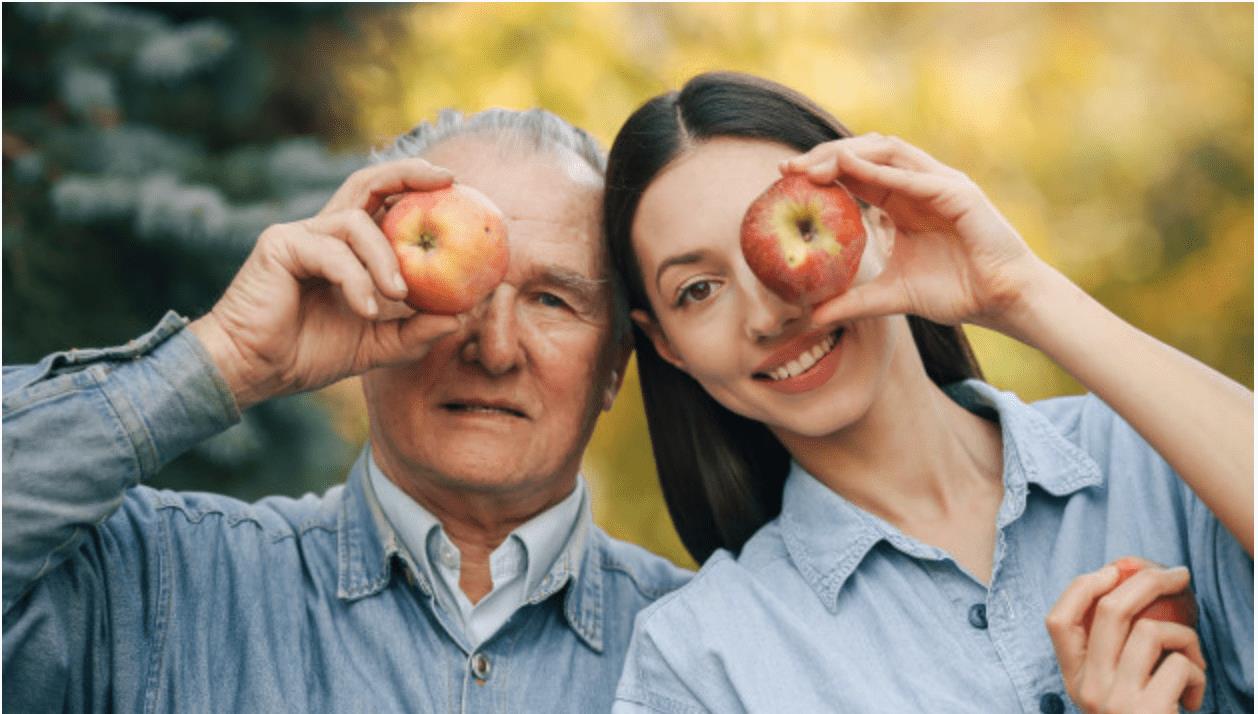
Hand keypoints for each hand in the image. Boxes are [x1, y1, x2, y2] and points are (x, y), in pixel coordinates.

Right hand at [189, 159, 462, 409]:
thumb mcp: (377, 346)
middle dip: (409, 173)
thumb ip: (415, 333)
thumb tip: (461, 318)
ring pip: (356, 222)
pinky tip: (366, 310)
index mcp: (347, 248)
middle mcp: (324, 232)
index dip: (417, 187)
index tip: (457, 187)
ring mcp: (300, 235)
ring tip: (399, 295)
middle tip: (447, 183)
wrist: (254, 371)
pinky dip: (356, 279)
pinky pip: (332, 252)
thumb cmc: (308, 355)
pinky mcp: (280, 246)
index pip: (385, 203)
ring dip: (386, 258)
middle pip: (368, 181)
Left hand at [784, 133, 1055, 337]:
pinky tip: (852, 171)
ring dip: (849, 154)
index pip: (856, 172)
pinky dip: (884, 172)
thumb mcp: (892, 296)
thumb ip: (854, 302)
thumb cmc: (955, 292)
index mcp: (902, 201)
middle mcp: (919, 184)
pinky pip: (916, 176)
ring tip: (815, 167)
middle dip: (826, 155)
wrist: (1002, 301)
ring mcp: (940, 184)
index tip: (785, 177)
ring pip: (889, 151)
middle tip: (789, 168)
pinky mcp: (959, 193)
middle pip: (866, 152)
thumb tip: (812, 318)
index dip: (821, 169)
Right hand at [1046, 563, 1206, 712]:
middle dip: (1149, 581)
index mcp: (1073, 678)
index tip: (1113, 570)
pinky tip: (1194, 697)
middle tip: (1178, 574)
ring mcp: (1116, 700)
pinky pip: (1181, 666)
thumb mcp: (1111, 690)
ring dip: (1186, 635)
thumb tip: (1128, 584)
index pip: (1058, 620)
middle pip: (1111, 610)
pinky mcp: (1148, 711)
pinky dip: (1198, 673)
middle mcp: (1088, 687)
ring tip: (1192, 656)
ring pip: (1152, 631)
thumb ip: (1110, 650)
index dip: (1083, 587)